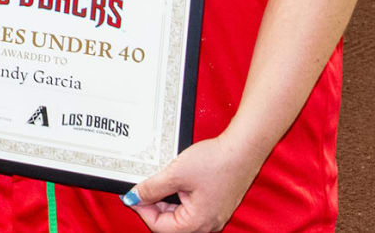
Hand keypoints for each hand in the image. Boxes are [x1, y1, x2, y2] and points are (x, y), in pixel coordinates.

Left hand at [123, 133, 262, 231]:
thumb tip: (134, 197)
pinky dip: (178, 197)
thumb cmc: (216, 161)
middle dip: (153, 205)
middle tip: (143, 186)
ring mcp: (213, 216)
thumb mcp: (175, 173)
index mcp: (198, 223)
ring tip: (159, 181)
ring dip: (165, 200)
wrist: (243, 149)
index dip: (142, 210)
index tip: (131, 196)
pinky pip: (190, 207)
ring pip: (179, 215)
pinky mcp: (215, 205)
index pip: (160, 227)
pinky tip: (174, 181)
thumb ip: (152, 188)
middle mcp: (207, 224)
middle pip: (169, 224)